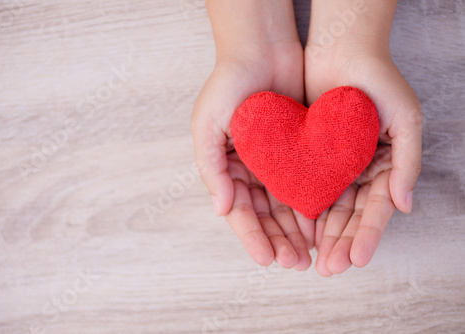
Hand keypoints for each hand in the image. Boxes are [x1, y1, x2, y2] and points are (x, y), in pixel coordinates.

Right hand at [191, 41, 312, 269]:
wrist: (261, 49)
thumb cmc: (227, 85)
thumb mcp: (206, 124)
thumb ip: (210, 167)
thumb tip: (220, 208)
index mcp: (224, 167)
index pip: (238, 211)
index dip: (251, 237)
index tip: (267, 259)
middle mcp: (248, 170)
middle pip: (263, 215)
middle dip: (278, 241)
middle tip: (295, 263)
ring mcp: (272, 163)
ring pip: (285, 206)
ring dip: (295, 231)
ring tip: (310, 253)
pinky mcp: (296, 152)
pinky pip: (303, 185)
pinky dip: (310, 206)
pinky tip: (320, 225)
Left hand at [305, 41, 422, 275]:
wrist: (342, 50)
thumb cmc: (379, 80)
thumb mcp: (406, 118)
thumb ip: (407, 162)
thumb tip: (404, 206)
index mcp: (386, 165)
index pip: (376, 209)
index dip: (367, 235)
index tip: (355, 260)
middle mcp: (361, 170)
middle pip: (351, 215)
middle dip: (341, 243)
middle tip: (328, 270)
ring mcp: (336, 165)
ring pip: (329, 208)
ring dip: (322, 235)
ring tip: (312, 260)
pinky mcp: (311, 157)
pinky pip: (307, 188)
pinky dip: (304, 210)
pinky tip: (298, 231)